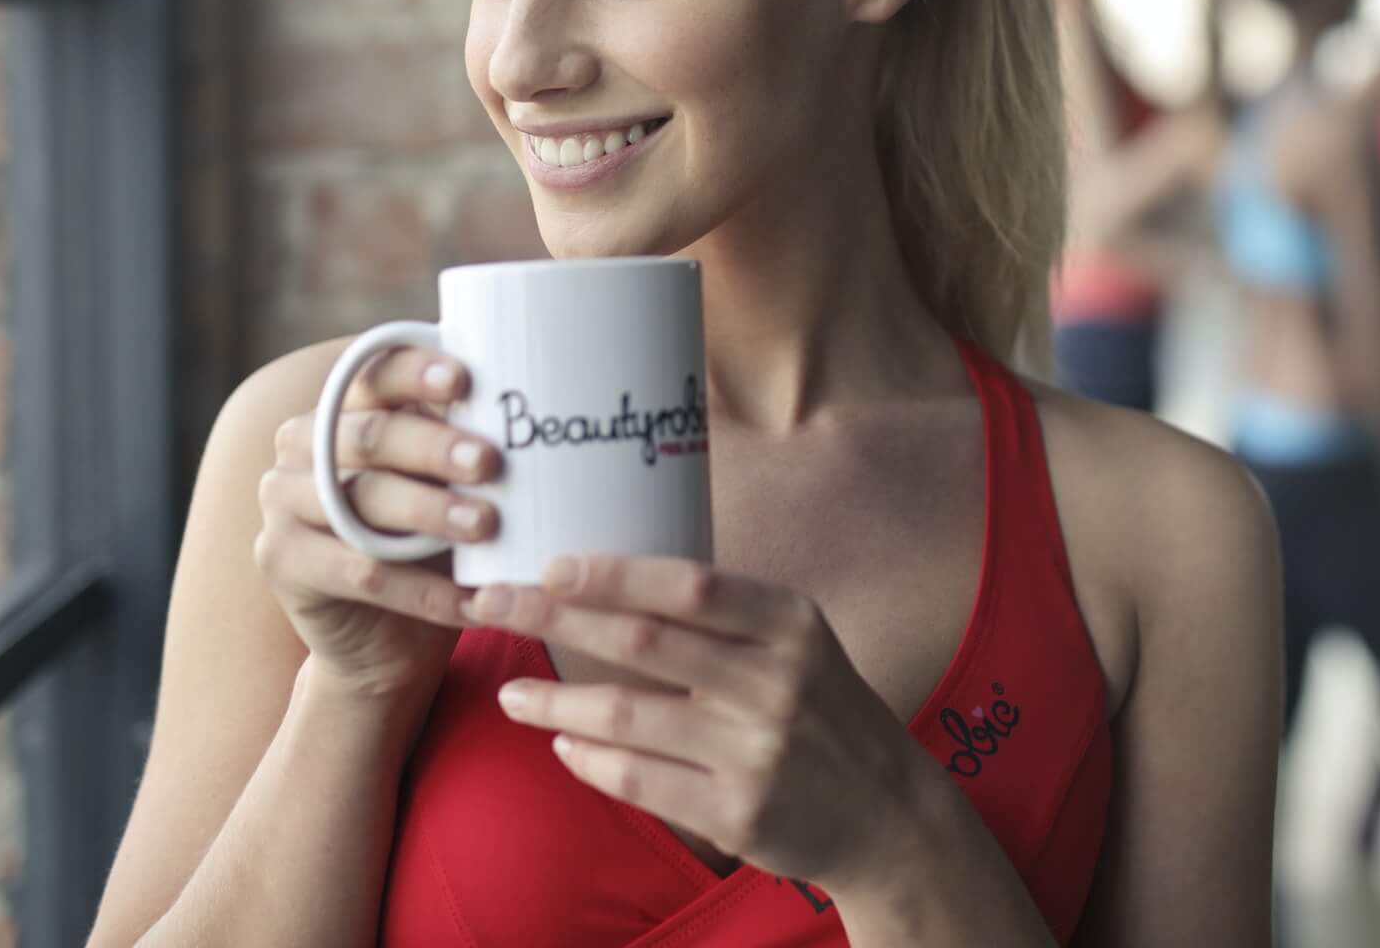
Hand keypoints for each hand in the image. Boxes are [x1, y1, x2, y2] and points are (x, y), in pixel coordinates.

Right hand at [255, 348, 500, 698]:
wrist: (386, 636)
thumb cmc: (429, 537)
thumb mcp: (448, 483)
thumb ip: (467, 438)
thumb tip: (546, 398)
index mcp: (343, 408)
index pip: (374, 375)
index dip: (415, 373)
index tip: (464, 380)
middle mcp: (302, 446)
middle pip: (371, 438)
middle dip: (434, 448)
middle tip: (488, 463)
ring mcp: (283, 502)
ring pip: (363, 502)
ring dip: (429, 513)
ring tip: (486, 526)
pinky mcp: (283, 561)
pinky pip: (362, 572)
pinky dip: (425, 590)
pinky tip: (474, 598)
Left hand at [468, 557, 930, 892]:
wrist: (887, 814)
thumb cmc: (824, 712)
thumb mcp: (799, 643)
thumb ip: (727, 616)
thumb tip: (615, 579)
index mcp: (790, 623)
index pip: (689, 585)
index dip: (614, 573)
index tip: (550, 565)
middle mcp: (776, 681)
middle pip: (644, 641)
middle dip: (556, 619)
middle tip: (492, 606)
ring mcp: (756, 750)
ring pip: (628, 715)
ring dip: (556, 702)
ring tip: (511, 694)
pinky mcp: (737, 812)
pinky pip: (641, 780)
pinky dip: (591, 760)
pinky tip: (563, 745)